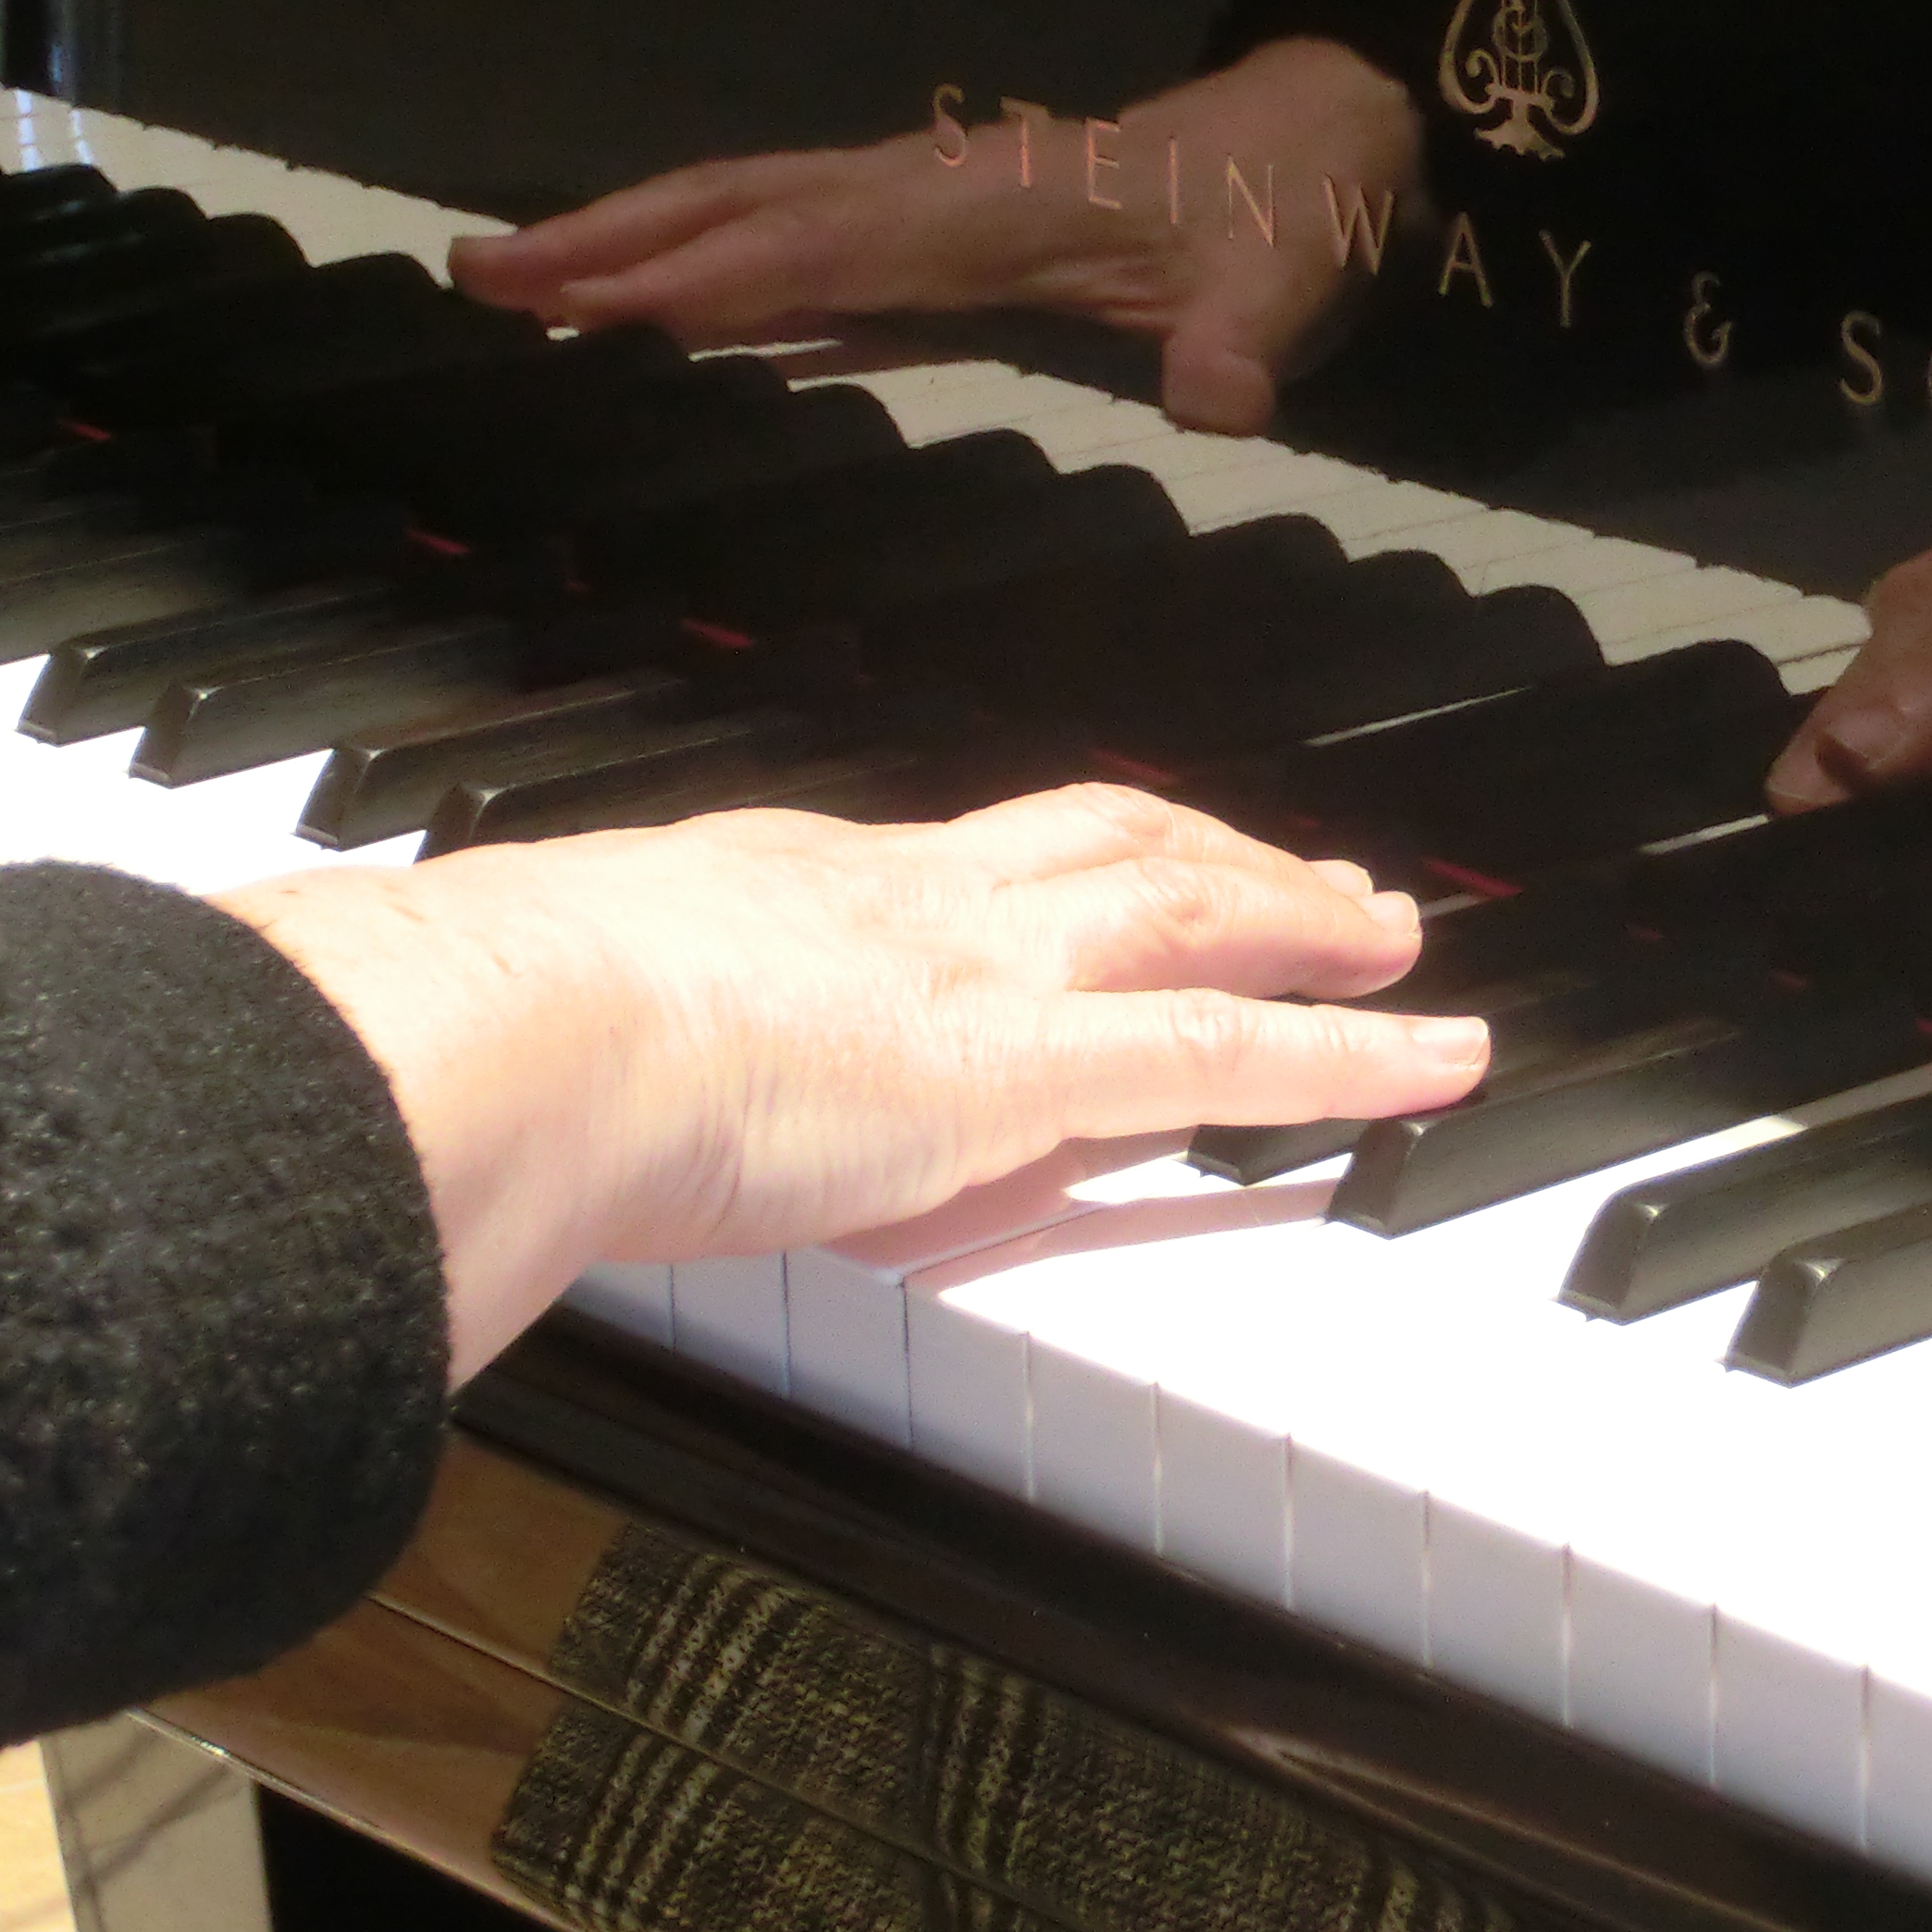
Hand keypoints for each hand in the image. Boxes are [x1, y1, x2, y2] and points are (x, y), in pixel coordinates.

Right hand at [222, 783, 1486, 1379]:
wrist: (515, 1031)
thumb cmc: (495, 1042)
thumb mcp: (569, 1008)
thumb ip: (622, 1033)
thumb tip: (613, 1089)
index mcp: (799, 883)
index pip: (970, 860)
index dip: (1066, 862)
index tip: (1114, 869)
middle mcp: (913, 896)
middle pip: (1110, 842)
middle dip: (1220, 854)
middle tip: (1314, 872)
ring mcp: (983, 966)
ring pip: (1193, 909)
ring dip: (1307, 918)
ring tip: (1398, 937)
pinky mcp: (1029, 1060)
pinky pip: (1232, 1047)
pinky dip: (1351, 1052)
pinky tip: (1435, 1060)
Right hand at [448, 39, 1426, 434]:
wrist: (1334, 138)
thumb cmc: (1298, 209)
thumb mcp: (1290, 279)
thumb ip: (1246, 340)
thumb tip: (1222, 398)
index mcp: (998, 204)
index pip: (829, 243)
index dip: (716, 276)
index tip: (595, 310)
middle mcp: (942, 191)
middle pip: (751, 209)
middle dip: (617, 242)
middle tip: (478, 281)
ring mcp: (936, 206)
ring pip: (759, 217)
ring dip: (640, 247)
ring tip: (514, 288)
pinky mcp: (948, 237)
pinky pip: (808, 255)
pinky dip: (720, 280)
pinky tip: (656, 327)